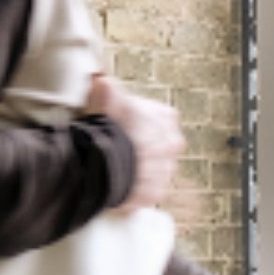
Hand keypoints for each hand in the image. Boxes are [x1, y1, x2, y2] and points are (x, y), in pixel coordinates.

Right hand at [86, 73, 184, 212]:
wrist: (106, 164)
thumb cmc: (110, 129)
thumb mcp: (106, 98)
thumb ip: (107, 88)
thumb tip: (101, 80)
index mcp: (165, 118)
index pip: (159, 117)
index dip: (140, 121)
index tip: (126, 125)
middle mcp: (172, 145)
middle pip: (160, 145)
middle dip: (144, 147)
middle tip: (122, 149)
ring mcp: (164, 171)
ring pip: (153, 169)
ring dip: (139, 169)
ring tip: (116, 169)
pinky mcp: (153, 194)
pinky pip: (144, 191)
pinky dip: (132, 190)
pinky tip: (117, 184)